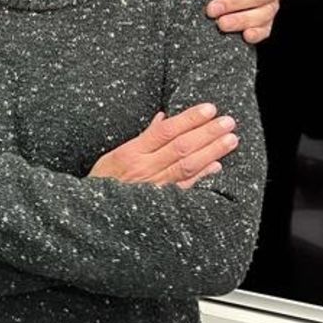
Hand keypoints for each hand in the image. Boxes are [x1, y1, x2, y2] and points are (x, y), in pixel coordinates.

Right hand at [89, 103, 238, 189]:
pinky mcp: (161, 203)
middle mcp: (144, 169)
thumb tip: (163, 118)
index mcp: (131, 153)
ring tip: (230, 140)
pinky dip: (201, 176)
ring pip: (187, 166)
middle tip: (227, 122)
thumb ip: (141, 138)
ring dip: (211, 152)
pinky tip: (216, 166)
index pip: (165, 131)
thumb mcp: (113, 155)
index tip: (209, 109)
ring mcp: (154, 187)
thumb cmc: (102, 182)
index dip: (189, 119)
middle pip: (181, 147)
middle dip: (207, 133)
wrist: (92, 214)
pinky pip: (185, 187)